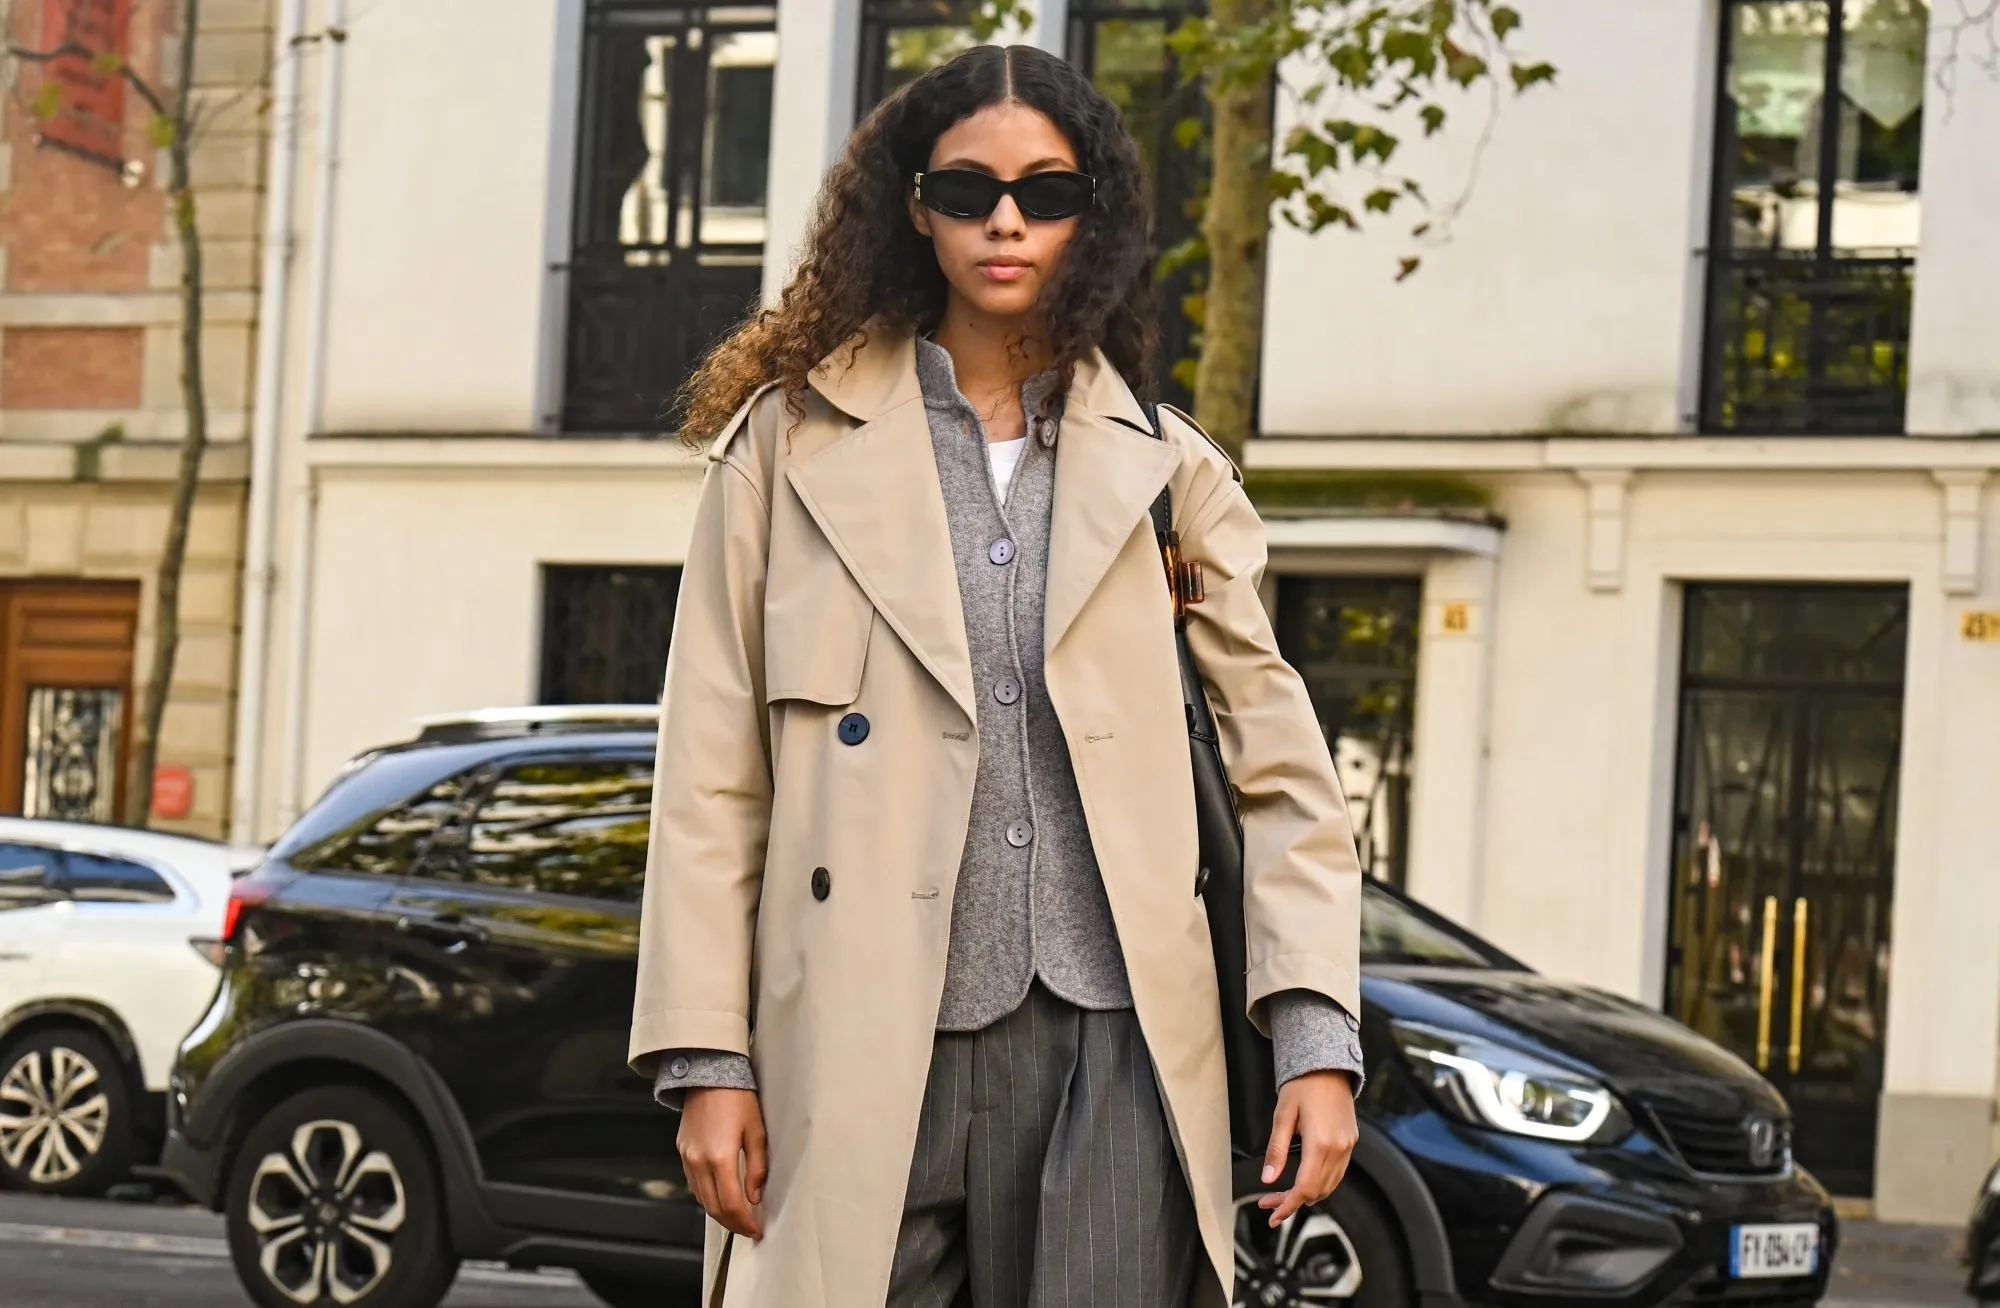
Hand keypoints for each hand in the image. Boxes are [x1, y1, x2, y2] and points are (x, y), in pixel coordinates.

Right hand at [679, 1087, 767, 1238]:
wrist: (709, 1074)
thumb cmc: (738, 1098)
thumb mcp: (756, 1131)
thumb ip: (756, 1168)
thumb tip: (755, 1197)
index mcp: (720, 1157)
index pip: (731, 1204)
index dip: (744, 1223)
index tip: (755, 1230)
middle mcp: (699, 1161)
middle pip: (713, 1208)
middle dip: (731, 1224)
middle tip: (748, 1229)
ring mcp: (687, 1157)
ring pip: (701, 1198)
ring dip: (718, 1212)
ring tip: (737, 1215)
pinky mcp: (682, 1151)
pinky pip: (693, 1183)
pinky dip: (706, 1195)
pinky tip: (720, 1194)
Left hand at [1258, 1070, 1357, 1227]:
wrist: (1328, 1065)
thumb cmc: (1302, 1085)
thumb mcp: (1282, 1115)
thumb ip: (1277, 1150)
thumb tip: (1268, 1179)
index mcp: (1321, 1143)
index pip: (1305, 1187)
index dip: (1288, 1205)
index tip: (1273, 1215)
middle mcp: (1339, 1148)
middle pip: (1317, 1191)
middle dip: (1293, 1202)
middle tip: (1269, 1203)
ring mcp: (1348, 1146)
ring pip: (1330, 1185)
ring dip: (1308, 1195)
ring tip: (1283, 1196)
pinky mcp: (1351, 1141)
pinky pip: (1338, 1173)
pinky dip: (1321, 1183)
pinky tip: (1305, 1182)